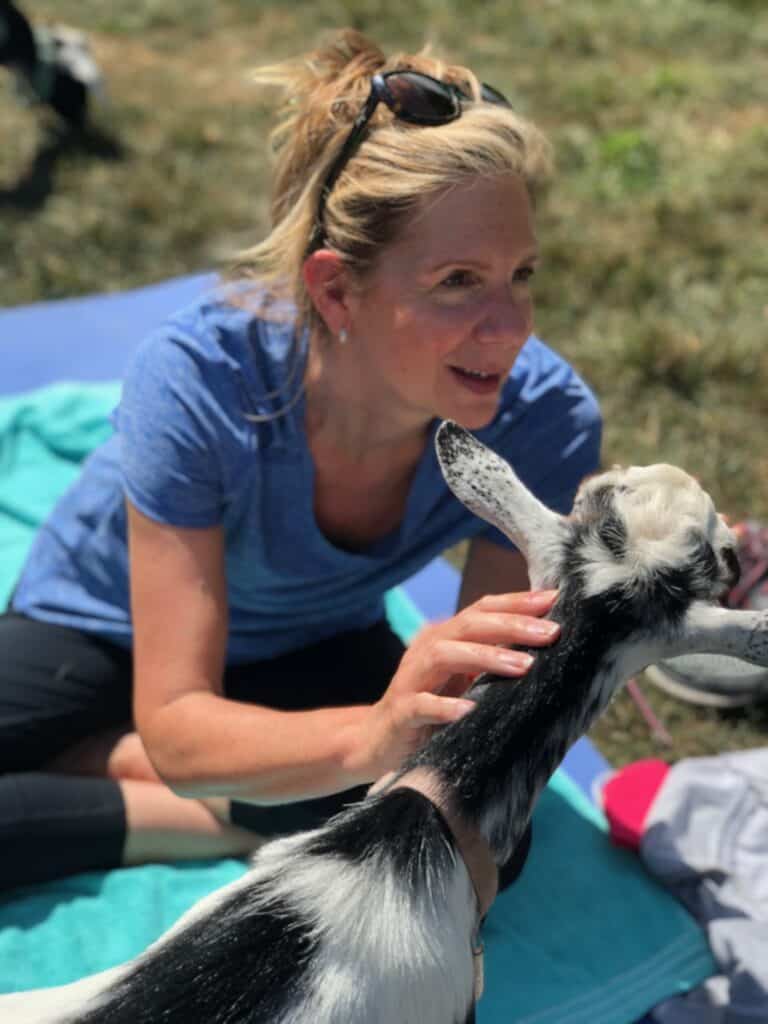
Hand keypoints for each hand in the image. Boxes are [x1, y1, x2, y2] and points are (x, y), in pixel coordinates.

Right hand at [349, 590, 559, 781]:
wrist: (378, 741)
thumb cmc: (433, 707)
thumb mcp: (466, 679)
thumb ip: (494, 661)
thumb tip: (549, 648)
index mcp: (446, 638)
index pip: (482, 609)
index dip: (517, 602)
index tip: (555, 599)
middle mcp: (427, 649)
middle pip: (469, 625)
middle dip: (512, 625)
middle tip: (551, 632)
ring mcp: (412, 679)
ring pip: (445, 655)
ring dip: (486, 657)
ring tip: (523, 665)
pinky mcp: (401, 712)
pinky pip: (421, 705)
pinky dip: (444, 706)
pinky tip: (469, 710)